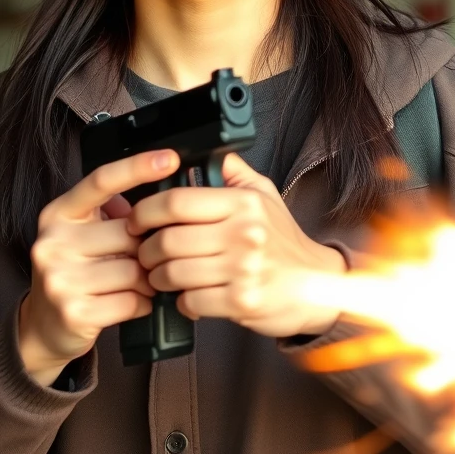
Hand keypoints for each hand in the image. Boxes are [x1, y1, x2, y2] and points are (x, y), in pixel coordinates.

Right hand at [18, 150, 175, 386]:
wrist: (44, 325)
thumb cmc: (76, 271)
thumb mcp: (85, 233)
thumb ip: (116, 212)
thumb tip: (161, 196)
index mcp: (60, 214)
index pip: (101, 181)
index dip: (138, 167)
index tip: (170, 158)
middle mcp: (54, 241)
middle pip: (130, 233)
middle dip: (146, 249)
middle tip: (140, 261)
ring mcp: (60, 278)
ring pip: (136, 270)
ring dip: (147, 280)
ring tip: (134, 284)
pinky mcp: (74, 312)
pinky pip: (133, 301)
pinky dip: (142, 303)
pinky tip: (130, 302)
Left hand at [133, 153, 344, 338]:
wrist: (315, 284)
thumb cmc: (284, 242)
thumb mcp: (266, 197)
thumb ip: (235, 174)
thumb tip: (211, 152)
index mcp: (245, 204)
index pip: (177, 201)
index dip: (146, 211)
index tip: (139, 220)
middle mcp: (245, 233)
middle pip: (167, 240)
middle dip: (147, 250)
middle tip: (148, 253)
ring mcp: (244, 268)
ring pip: (172, 273)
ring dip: (160, 278)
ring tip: (166, 274)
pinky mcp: (241, 300)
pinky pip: (190, 301)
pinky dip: (182, 301)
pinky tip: (191, 295)